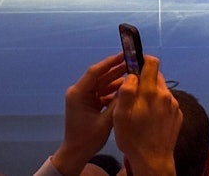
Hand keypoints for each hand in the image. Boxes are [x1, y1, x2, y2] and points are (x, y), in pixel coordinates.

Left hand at [51, 53, 126, 175]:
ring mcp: (83, 97)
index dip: (109, 63)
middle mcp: (78, 92)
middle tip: (132, 61)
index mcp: (78, 93)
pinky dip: (113, 91)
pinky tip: (126, 89)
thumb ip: (117, 104)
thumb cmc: (87, 139)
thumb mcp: (105, 122)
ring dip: (116, 80)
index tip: (123, 55)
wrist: (75, 153)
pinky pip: (102, 92)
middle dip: (115, 69)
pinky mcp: (88, 102)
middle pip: (99, 76)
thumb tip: (129, 88)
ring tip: (132, 74)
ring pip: (102, 84)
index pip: (94, 72)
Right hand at [113, 56, 180, 175]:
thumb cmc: (133, 138)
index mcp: (150, 92)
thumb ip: (126, 91)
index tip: (135, 66)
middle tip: (135, 93)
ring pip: (162, 90)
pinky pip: (167, 103)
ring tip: (142, 110)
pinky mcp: (178, 116)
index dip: (143, 60)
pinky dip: (159, 106)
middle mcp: (165, 95)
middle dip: (145, 80)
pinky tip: (151, 119)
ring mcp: (174, 106)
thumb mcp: (120, 115)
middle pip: (157, 76)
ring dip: (152, 94)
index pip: (152, 63)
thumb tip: (132, 75)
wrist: (153, 161)